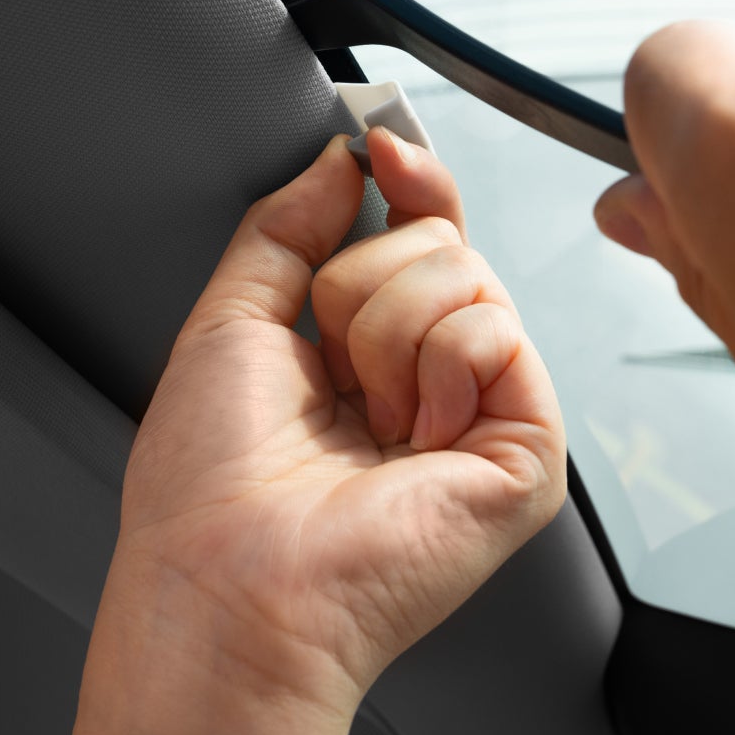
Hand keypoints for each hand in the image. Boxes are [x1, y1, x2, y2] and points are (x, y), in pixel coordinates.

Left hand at [52, 128, 564, 734]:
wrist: (228, 586)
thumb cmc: (209, 488)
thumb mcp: (230, 319)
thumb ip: (286, 225)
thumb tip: (341, 158)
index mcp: (364, 358)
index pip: (417, 238)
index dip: (407, 183)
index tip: (379, 148)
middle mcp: (428, 383)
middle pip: (441, 242)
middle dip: (361, 283)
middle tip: (333, 367)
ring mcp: (480, 417)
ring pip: (467, 276)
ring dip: (384, 332)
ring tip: (364, 417)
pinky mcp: (525, 454)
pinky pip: (498, 333)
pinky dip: (435, 366)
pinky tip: (409, 433)